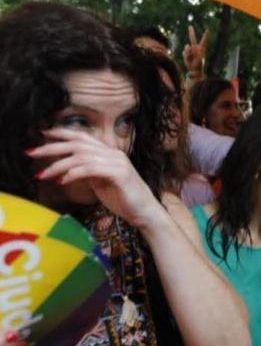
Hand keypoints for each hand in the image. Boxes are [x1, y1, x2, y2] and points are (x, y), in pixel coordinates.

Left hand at [28, 129, 163, 229]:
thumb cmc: (123, 199)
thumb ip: (87, 172)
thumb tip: (67, 169)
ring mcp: (117, 162)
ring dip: (58, 165)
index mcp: (109, 153)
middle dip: (52, 147)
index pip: (82, 136)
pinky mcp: (119, 174)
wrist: (144, 212)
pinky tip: (62, 181)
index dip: (61, 133)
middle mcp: (113, 153)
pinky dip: (73, 173)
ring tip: (42, 174)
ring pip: (80, 156)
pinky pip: (90, 169)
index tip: (42, 134)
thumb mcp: (101, 182)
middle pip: (77, 144)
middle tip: (32, 153)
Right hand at [183, 26, 208, 77]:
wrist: (194, 70)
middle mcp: (196, 48)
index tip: (207, 30)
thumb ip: (193, 52)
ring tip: (191, 59)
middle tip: (190, 26)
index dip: (205, 36)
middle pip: (193, 39)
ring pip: (187, 48)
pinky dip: (185, 56)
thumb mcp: (198, 59)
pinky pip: (184, 52)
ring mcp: (190, 51)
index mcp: (201, 49)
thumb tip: (188, 46)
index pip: (203, 41)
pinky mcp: (186, 54)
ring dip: (188, 53)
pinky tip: (188, 60)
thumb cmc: (198, 65)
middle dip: (191, 32)